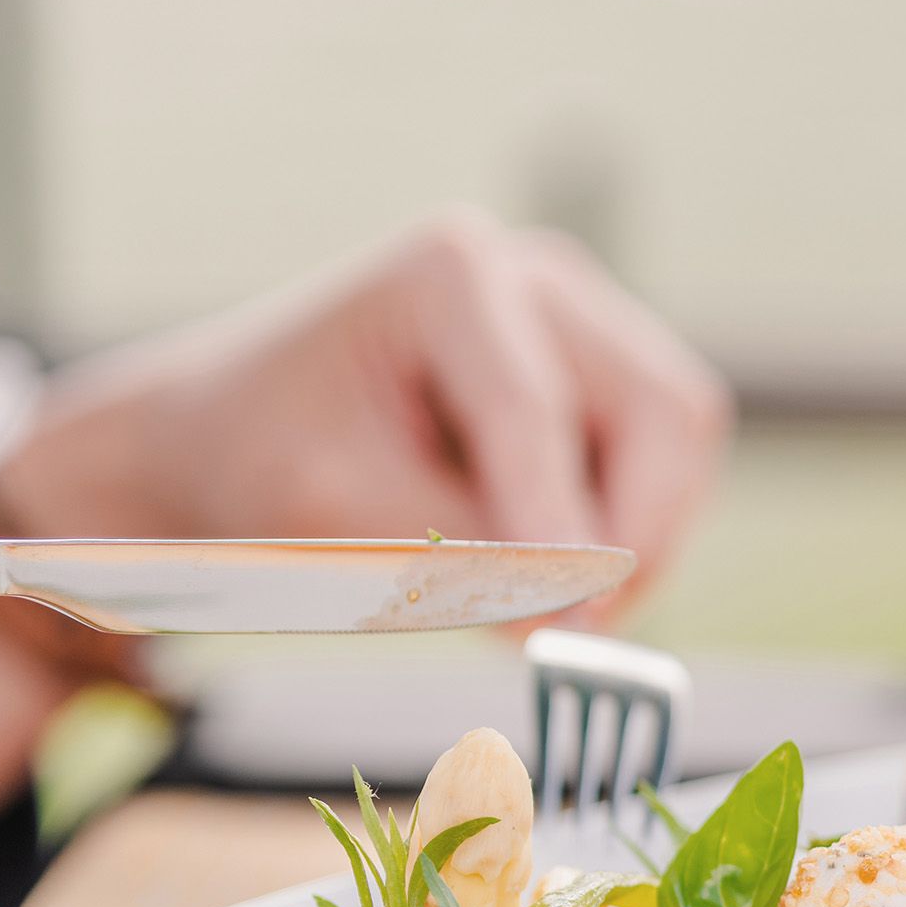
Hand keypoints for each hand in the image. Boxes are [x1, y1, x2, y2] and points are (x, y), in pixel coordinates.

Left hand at [0, 210, 732, 623]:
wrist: (225, 436)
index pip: (536, 413)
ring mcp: (581, 318)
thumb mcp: (334, 519)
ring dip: (635, 539)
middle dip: (634, 534)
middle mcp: (537, 276)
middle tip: (582, 632)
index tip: (574, 627)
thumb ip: (458, 560)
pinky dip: (621, 531)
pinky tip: (541, 562)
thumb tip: (576, 613)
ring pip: (679, 441)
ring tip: (540, 602)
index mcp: (450, 274)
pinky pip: (662, 464)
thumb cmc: (260, 463)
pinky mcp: (601, 373)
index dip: (564, 530)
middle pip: (662, 412)